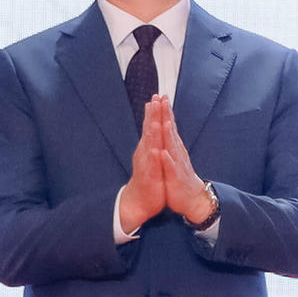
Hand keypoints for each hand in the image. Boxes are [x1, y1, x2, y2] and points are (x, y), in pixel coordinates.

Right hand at [116, 98, 174, 236]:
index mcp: (148, 147)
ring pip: (149, 147)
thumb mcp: (151, 156)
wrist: (140, 200)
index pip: (150, 125)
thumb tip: (152, 124)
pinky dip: (154, 158)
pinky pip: (152, 167)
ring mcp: (146, 164)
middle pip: (148, 131)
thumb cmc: (147, 177)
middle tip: (154, 100)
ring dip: (151, 134)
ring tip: (153, 121)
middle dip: (151, 116)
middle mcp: (145, 153)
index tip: (157, 96)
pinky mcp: (150, 177)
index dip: (154, 111)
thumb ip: (151, 140)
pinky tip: (156, 151)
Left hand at [150, 97, 217, 227]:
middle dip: (166, 115)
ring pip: (172, 147)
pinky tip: (163, 153)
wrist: (193, 198)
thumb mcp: (174, 156)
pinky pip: (171, 168)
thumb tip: (167, 125)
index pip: (169, 125)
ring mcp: (178, 164)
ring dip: (167, 134)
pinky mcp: (176, 177)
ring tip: (163, 121)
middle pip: (171, 130)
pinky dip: (167, 160)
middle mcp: (177, 152)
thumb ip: (171, 141)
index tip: (160, 96)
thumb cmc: (181, 177)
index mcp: (175, 147)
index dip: (165, 111)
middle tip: (162, 99)